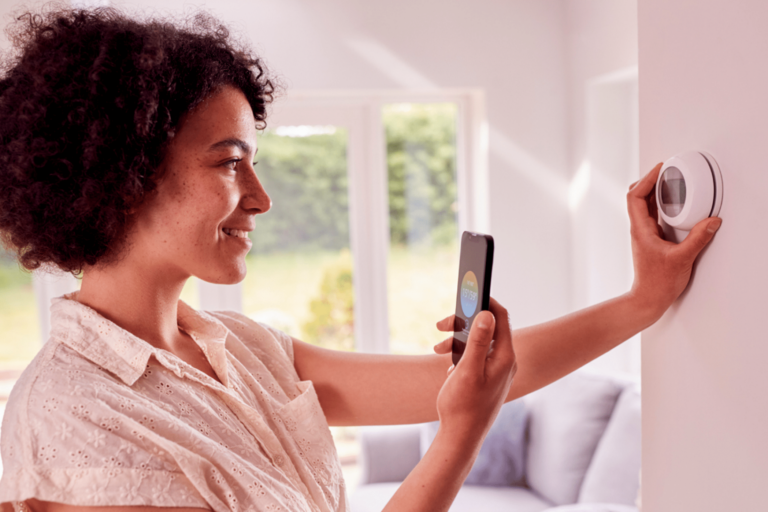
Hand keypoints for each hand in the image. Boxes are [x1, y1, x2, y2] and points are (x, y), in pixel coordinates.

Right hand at [432, 298, 516, 437]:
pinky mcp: (486, 378)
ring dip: (458, 340)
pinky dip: (460, 355)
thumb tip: (486, 314)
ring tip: (438, 348)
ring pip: (478, 342)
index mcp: (504, 357)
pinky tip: (448, 367)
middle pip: (487, 328)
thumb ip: (479, 341)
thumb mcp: (468, 370)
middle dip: (463, 323)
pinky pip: (475, 356)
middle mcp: (504, 362)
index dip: (486, 301)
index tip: (468, 293)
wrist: (461, 437)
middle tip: (441, 325)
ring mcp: (496, 370)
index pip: (501, 317)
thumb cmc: (464, 406)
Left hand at [627, 163, 721, 318]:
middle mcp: (639, 229)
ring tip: (670, 181)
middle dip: (649, 181)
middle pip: (637, 197)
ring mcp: (644, 234)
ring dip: (654, 191)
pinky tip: (674, 203)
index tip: (660, 169)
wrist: (648, 299)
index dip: (646, 179)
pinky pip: (653, 215)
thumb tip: (712, 221)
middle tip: (665, 171)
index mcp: (640, 230)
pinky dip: (660, 204)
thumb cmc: (658, 283)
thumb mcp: (682, 259)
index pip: (635, 197)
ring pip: (644, 206)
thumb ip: (698, 239)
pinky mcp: (651, 239)